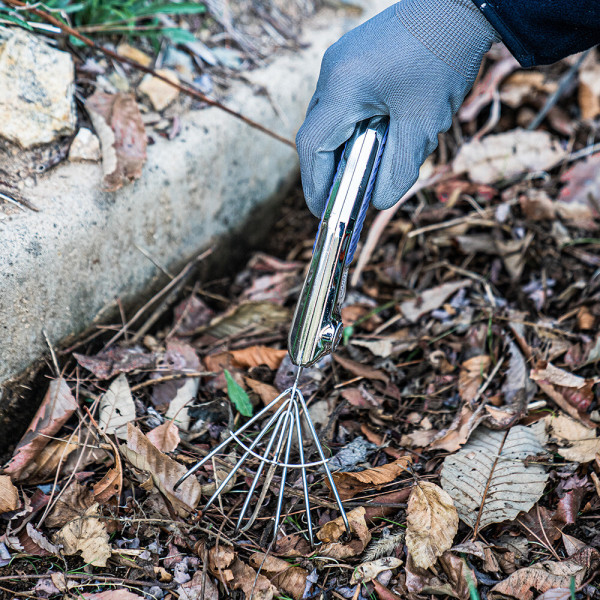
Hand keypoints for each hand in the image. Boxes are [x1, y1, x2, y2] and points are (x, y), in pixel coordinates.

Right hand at [296, 0, 498, 215]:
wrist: (462, 4)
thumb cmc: (444, 58)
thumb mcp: (423, 124)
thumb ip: (398, 169)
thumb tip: (378, 202)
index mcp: (342, 88)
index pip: (312, 147)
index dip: (315, 185)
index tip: (324, 212)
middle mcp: (331, 73)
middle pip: (316, 134)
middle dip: (330, 170)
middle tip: (348, 197)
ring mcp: (338, 63)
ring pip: (329, 119)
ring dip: (343, 147)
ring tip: (366, 168)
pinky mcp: (351, 59)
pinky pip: (341, 103)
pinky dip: (352, 127)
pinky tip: (376, 135)